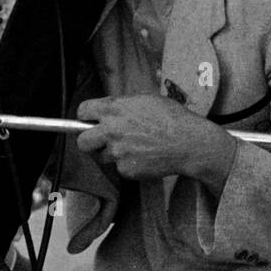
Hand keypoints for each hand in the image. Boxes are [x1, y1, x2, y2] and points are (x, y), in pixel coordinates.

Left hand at [76, 95, 236, 191]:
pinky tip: (144, 157)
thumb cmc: (172, 118)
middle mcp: (111, 130)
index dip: (86, 116)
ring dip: (112, 154)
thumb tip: (107, 110)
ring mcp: (117, 152)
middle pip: (82, 142)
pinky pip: (119, 168)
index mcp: (114, 108)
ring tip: (133, 148)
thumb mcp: (145, 100)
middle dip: (88, 142)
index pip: (82, 110)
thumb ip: (121, 105)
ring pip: (101, 157)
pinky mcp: (125, 169)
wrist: (189, 143)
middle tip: (99, 141)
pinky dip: (128, 165)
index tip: (89, 120)